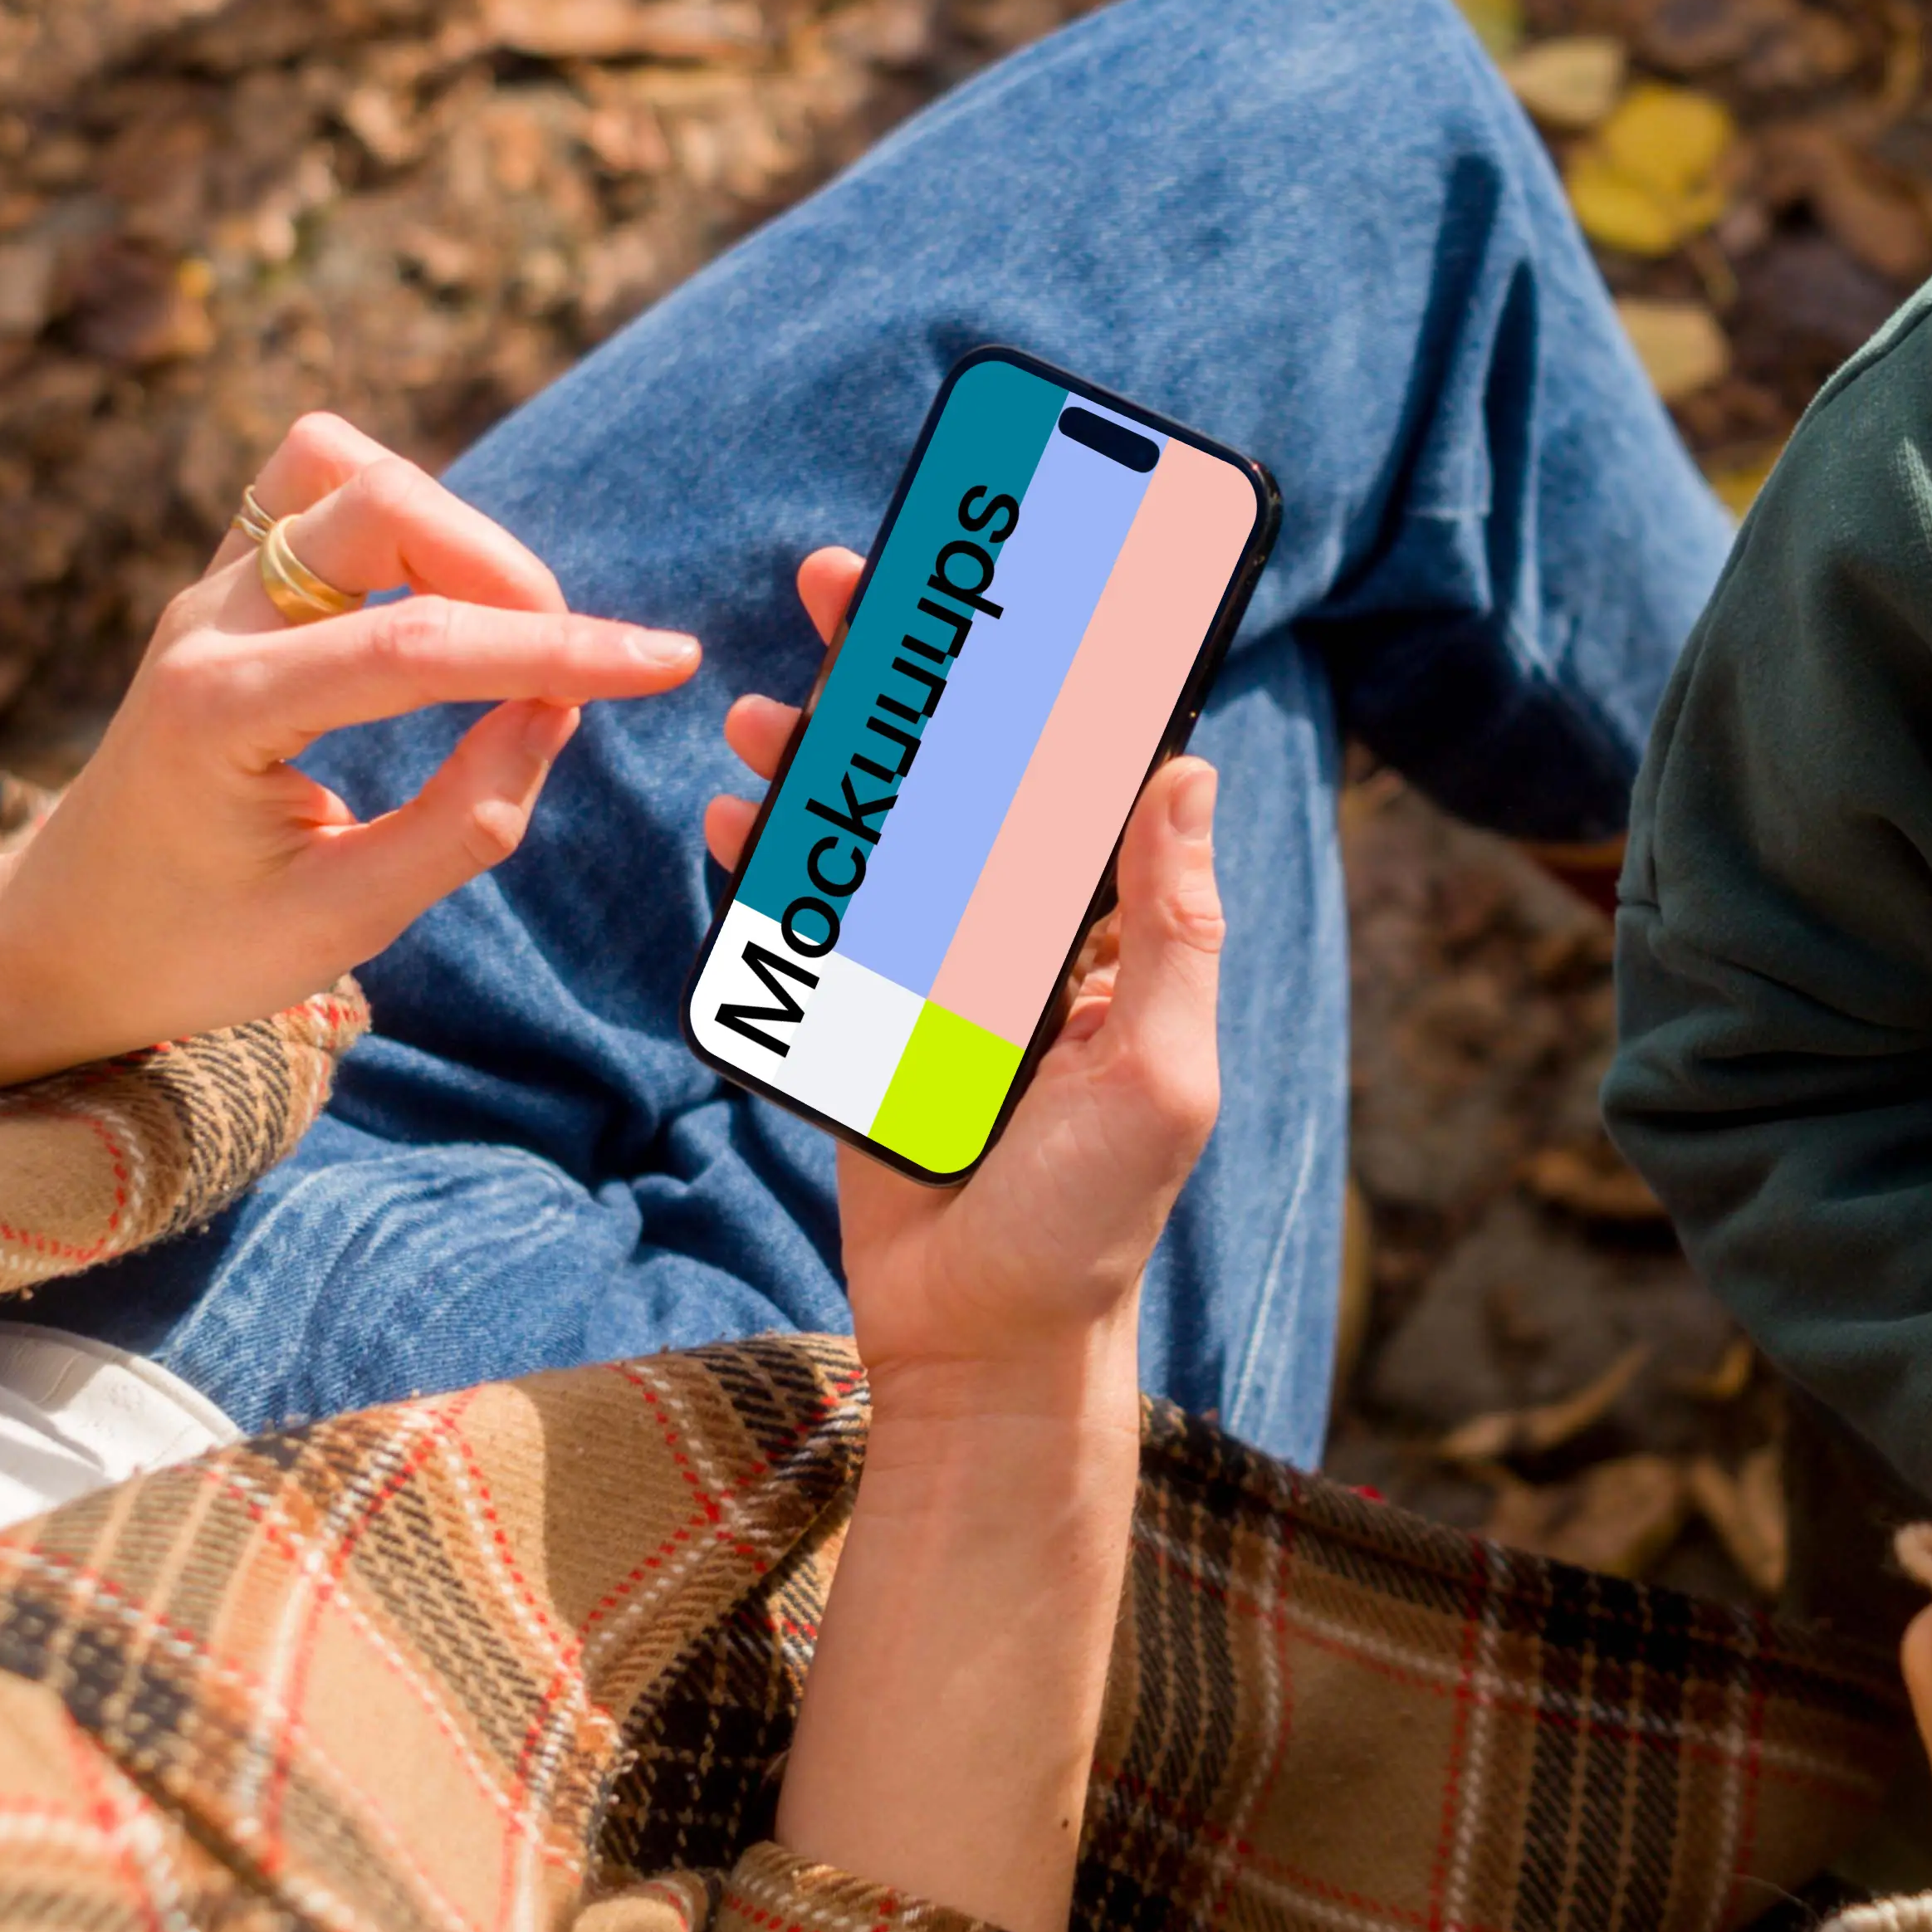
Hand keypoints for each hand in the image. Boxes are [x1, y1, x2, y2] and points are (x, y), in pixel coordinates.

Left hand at [0, 413, 697, 1087]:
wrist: (60, 938)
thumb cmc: (191, 949)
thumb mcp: (338, 924)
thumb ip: (459, 824)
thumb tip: (554, 715)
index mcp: (221, 712)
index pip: (419, 646)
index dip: (557, 649)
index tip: (667, 663)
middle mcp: (206, 624)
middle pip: (378, 503)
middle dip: (502, 568)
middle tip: (561, 669)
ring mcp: (207, 590)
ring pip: (342, 465)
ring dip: (447, 523)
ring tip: (498, 625)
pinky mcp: (222, 584)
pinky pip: (318, 488)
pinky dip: (401, 517)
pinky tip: (442, 599)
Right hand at [706, 545, 1225, 1400]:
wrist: (981, 1349)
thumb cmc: (1092, 1225)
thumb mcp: (1162, 1074)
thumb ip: (1174, 927)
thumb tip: (1190, 774)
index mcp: (1102, 939)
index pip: (1073, 776)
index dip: (1036, 676)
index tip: (997, 582)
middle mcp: (1016, 941)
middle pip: (955, 778)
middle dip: (900, 678)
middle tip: (843, 585)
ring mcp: (929, 979)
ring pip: (869, 836)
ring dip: (821, 760)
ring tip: (773, 710)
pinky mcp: (852, 1026)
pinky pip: (806, 924)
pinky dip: (771, 867)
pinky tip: (741, 818)